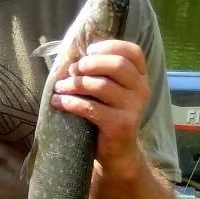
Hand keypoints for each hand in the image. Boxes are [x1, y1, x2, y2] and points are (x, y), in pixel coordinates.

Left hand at [52, 39, 149, 169]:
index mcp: (140, 77)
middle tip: (72, 70)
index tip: (88, 51)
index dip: (109, 46)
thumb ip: (99, 72)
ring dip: (75, 84)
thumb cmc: (107, 114)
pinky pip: (91, 108)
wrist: (117, 152)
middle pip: (117, 65)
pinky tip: (58, 102)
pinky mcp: (120, 124)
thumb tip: (71, 55)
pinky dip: (70, 103)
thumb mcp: (109, 91)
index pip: (132, 52)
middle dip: (90, 64)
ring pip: (101, 86)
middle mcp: (141, 90)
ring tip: (60, 87)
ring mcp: (133, 108)